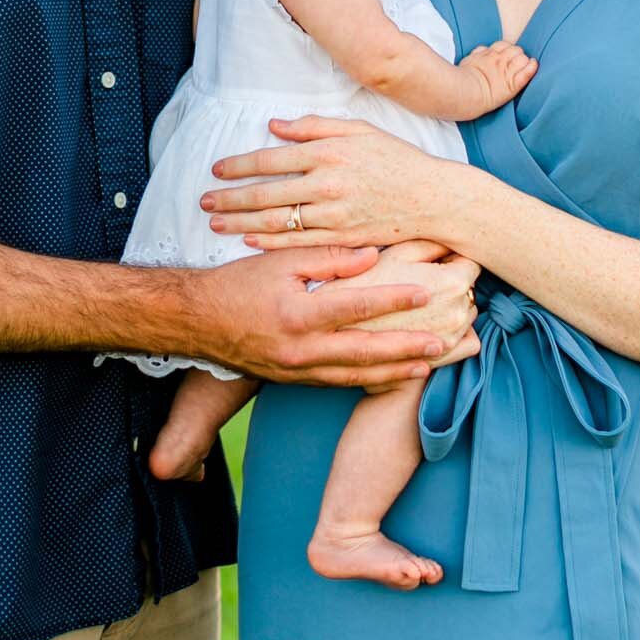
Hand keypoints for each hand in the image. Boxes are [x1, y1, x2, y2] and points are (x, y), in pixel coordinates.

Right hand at [191, 242, 457, 388]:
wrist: (197, 322)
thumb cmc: (239, 283)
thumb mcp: (279, 261)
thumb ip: (328, 259)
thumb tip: (373, 255)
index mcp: (297, 314)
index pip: (355, 307)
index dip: (392, 300)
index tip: (424, 293)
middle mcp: (300, 349)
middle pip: (365, 352)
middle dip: (406, 348)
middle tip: (442, 341)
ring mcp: (297, 371)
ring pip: (356, 375)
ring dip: (394, 371)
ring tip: (428, 364)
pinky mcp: (294, 381)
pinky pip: (339, 383)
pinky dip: (369, 381)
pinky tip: (391, 376)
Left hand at [203, 117, 459, 249]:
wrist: (434, 198)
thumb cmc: (397, 160)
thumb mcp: (358, 130)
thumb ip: (314, 126)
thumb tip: (274, 126)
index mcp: (328, 152)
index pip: (271, 158)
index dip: (240, 165)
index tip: (216, 170)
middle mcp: (327, 183)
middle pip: (266, 193)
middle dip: (230, 198)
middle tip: (203, 201)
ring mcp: (334, 214)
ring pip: (276, 221)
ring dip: (240, 222)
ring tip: (215, 223)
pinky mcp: (343, 238)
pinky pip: (298, 243)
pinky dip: (270, 242)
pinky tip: (248, 240)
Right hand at [456, 41, 536, 116]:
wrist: (465, 92)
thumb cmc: (462, 79)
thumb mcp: (468, 61)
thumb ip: (477, 54)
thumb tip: (481, 51)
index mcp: (488, 54)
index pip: (503, 45)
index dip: (506, 50)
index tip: (506, 56)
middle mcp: (499, 60)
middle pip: (515, 50)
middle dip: (516, 55)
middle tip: (514, 63)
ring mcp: (507, 71)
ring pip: (523, 59)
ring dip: (524, 62)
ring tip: (522, 67)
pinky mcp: (513, 84)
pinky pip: (528, 72)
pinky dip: (532, 67)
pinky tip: (533, 65)